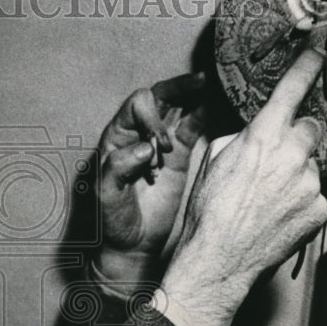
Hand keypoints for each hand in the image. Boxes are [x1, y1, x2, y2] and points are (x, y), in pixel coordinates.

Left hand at [95, 72, 207, 285]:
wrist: (131, 245)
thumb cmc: (112, 222)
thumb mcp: (106, 196)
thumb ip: (118, 168)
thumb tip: (143, 148)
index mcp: (117, 137)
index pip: (136, 107)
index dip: (152, 118)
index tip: (163, 148)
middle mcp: (138, 134)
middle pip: (159, 97)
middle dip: (179, 88)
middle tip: (202, 80)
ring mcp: (160, 143)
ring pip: (178, 107)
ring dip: (194, 94)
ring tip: (215, 82)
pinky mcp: (178, 156)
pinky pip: (193, 127)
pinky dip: (205, 114)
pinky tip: (220, 103)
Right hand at [159, 49, 326, 325]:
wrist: (217, 260)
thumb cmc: (207, 211)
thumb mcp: (213, 159)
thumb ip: (242, 138)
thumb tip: (257, 135)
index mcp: (262, 137)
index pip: (292, 89)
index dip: (309, 62)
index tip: (322, 39)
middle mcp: (293, 156)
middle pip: (309, 130)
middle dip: (294, 140)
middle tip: (270, 163)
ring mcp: (310, 184)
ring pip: (310, 166)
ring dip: (294, 175)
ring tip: (264, 199)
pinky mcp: (320, 210)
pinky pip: (314, 194)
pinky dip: (299, 201)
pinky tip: (276, 215)